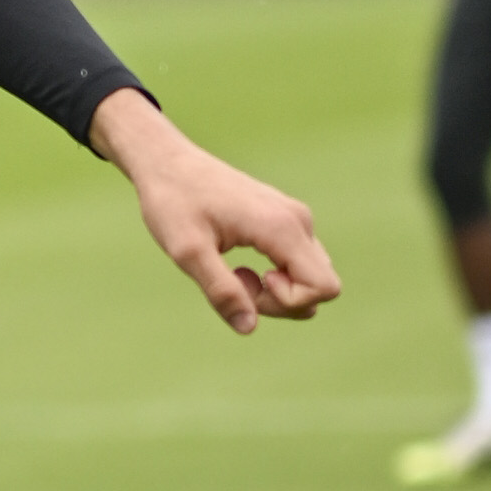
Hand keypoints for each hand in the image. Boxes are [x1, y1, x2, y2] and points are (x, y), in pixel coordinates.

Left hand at [90, 91, 339, 335]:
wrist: (166, 162)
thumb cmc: (173, 202)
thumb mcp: (187, 252)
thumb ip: (220, 290)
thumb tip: (248, 327)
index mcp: (282, 227)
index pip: (324, 287)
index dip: (288, 303)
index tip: (246, 286)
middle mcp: (298, 220)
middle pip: (323, 285)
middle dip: (283, 302)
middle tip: (237, 283)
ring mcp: (294, 218)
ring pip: (312, 275)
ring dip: (278, 290)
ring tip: (235, 273)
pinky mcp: (285, 219)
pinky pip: (298, 262)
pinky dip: (276, 275)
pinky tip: (238, 263)